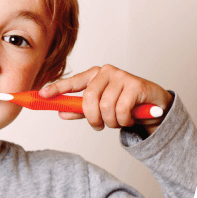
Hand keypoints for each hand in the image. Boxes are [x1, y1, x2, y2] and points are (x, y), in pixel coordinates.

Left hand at [39, 64, 173, 134]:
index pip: (72, 82)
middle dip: (93, 118)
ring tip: (118, 120)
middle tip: (100, 125)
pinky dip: (123, 120)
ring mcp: (121, 76)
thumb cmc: (125, 105)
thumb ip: (80, 110)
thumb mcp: (99, 109)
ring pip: (105, 107)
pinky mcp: (136, 85)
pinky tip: (129, 117)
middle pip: (88, 98)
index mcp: (94, 76)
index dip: (57, 89)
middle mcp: (106, 72)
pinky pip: (120, 110)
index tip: (42, 95)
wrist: (155, 107)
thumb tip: (61, 113)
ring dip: (111, 121)